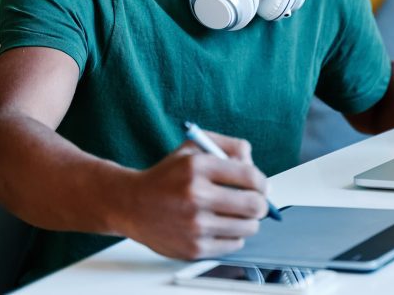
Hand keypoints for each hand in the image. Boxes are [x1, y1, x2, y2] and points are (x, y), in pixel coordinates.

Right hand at [118, 130, 268, 259]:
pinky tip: (220, 226)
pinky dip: (233, 236)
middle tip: (255, 201)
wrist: (132, 205)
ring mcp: (194, 225)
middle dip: (260, 203)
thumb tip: (254, 165)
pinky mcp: (193, 248)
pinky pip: (234, 244)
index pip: (250, 176)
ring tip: (235, 213)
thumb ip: (228, 146)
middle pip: (254, 205)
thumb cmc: (167, 176)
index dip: (262, 182)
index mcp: (197, 167)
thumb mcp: (194, 147)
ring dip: (248, 220)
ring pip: (248, 227)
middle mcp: (195, 196)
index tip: (261, 185)